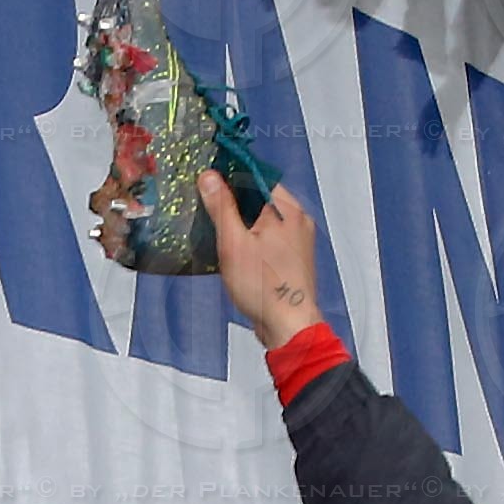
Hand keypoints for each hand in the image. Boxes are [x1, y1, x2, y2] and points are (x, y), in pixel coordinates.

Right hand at [196, 174, 322, 350]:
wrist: (289, 326)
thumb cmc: (263, 286)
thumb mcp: (233, 243)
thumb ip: (222, 207)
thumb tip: (209, 176)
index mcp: (287, 209)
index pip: (258, 178)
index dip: (231, 178)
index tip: (207, 184)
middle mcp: (297, 220)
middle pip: (260, 199)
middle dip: (233, 203)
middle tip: (206, 209)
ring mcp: (297, 241)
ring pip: (264, 220)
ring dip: (241, 224)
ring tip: (216, 230)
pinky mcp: (292, 259)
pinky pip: (269, 238)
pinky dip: (252, 239)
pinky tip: (233, 250)